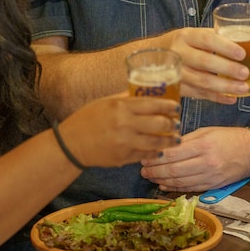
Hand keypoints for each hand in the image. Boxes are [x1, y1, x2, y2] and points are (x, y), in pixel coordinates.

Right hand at [63, 94, 180, 167]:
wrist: (71, 144)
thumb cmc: (87, 119)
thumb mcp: (106, 102)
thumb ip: (126, 98)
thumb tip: (146, 92)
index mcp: (121, 107)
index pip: (153, 104)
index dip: (169, 106)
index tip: (177, 107)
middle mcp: (125, 124)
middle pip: (159, 124)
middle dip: (173, 124)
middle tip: (177, 123)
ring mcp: (125, 143)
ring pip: (156, 142)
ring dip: (170, 141)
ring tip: (176, 139)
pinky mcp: (124, 157)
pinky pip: (146, 155)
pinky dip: (156, 153)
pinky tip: (160, 150)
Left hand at [139, 125, 249, 191]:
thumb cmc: (228, 137)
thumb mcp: (207, 131)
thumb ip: (186, 139)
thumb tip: (164, 146)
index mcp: (203, 145)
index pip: (173, 154)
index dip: (155, 157)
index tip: (144, 157)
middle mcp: (206, 162)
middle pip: (173, 170)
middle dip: (154, 171)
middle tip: (142, 170)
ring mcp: (210, 176)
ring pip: (180, 182)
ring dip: (162, 181)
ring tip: (150, 177)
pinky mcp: (213, 186)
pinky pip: (190, 188)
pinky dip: (175, 188)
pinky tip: (164, 185)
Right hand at [164, 28, 249, 102]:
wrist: (150, 57)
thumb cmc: (181, 44)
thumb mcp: (192, 34)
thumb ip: (214, 38)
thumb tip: (246, 42)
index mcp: (185, 36)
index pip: (207, 39)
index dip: (225, 47)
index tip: (242, 54)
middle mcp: (178, 53)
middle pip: (204, 62)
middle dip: (227, 69)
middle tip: (245, 73)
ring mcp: (175, 72)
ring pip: (201, 81)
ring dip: (225, 86)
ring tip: (243, 88)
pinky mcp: (176, 88)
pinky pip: (198, 94)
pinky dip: (216, 97)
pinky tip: (231, 98)